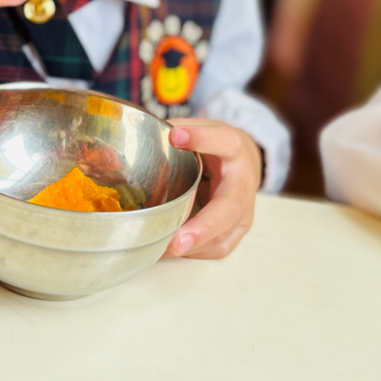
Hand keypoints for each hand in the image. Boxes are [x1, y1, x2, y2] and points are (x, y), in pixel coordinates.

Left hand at [165, 118, 262, 258]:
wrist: (247, 163)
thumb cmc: (218, 147)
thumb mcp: (202, 128)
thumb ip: (176, 131)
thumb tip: (133, 137)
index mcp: (234, 148)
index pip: (222, 141)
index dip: (201, 139)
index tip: (175, 137)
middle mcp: (243, 183)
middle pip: (229, 208)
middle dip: (202, 228)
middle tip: (176, 242)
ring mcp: (244, 211)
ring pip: (222, 237)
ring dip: (192, 247)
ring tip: (162, 250)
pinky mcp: (238, 231)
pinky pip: (218, 248)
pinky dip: (195, 252)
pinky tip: (174, 249)